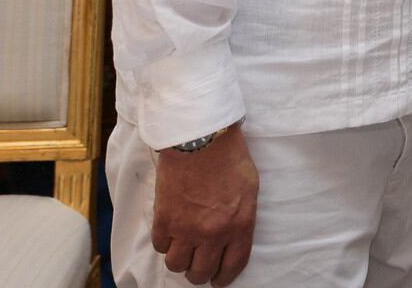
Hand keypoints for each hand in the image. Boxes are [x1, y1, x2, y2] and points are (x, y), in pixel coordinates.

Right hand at [152, 125, 257, 285]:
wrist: (200, 137)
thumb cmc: (229, 157)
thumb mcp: (250, 188)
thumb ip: (242, 217)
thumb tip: (233, 236)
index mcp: (240, 225)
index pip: (232, 266)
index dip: (224, 278)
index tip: (218, 281)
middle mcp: (213, 233)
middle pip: (201, 273)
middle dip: (200, 274)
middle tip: (198, 266)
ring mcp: (186, 228)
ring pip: (177, 266)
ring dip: (180, 260)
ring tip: (183, 250)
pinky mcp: (164, 219)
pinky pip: (161, 247)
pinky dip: (165, 243)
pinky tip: (170, 232)